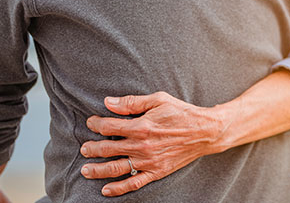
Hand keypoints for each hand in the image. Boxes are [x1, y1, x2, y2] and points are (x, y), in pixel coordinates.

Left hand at [80, 92, 234, 196]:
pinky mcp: (156, 172)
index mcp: (141, 126)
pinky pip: (133, 183)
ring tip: (85, 170)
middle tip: (84, 148)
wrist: (205, 131)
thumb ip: (132, 102)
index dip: (96, 124)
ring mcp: (148, 161)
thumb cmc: (182, 112)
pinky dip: (118, 189)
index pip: (109, 127)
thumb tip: (108, 103)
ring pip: (115, 169)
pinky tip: (106, 190)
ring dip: (97, 170)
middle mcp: (141, 146)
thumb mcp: (158, 99)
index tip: (91, 122)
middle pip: (107, 149)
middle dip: (92, 148)